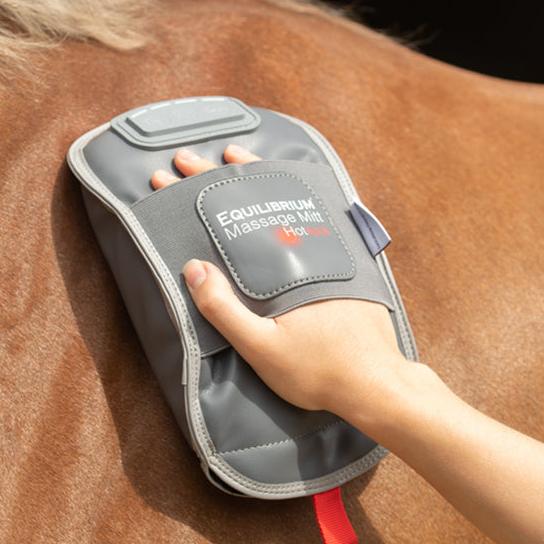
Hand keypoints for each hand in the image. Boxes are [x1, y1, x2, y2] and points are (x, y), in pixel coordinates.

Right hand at [151, 144, 409, 425]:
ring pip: (289, 198)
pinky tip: (285, 195)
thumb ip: (225, 309)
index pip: (231, 213)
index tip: (166, 175)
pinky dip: (294, 197)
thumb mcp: (262, 347)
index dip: (196, 190)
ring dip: (258, 177)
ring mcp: (334, 251)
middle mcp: (312, 246)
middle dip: (218, 175)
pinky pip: (315, 217)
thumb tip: (194, 267)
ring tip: (235, 161)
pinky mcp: (348, 263)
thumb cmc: (319, 371)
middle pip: (258, 196)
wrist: (378, 385)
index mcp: (287, 262)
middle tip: (186, 159)